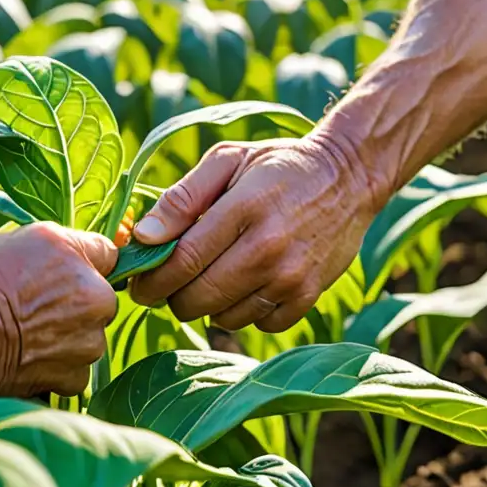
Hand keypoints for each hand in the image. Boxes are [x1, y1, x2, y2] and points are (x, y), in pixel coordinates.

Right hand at [0, 222, 117, 396]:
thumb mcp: (17, 239)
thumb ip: (59, 245)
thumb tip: (73, 254)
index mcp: (84, 259)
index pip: (107, 254)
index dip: (83, 263)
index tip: (61, 273)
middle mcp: (98, 298)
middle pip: (100, 300)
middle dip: (77, 304)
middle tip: (35, 308)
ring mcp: (90, 341)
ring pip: (88, 336)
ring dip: (68, 337)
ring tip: (27, 335)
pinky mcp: (75, 376)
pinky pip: (74, 370)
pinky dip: (56, 367)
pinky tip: (27, 358)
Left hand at [129, 135, 374, 331]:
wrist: (349, 176)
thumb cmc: (278, 165)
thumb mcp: (227, 160)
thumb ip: (182, 198)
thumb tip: (144, 237)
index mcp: (243, 209)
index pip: (183, 260)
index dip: (151, 279)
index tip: (137, 282)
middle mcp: (268, 249)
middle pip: (199, 298)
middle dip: (172, 296)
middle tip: (168, 283)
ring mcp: (291, 278)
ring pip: (225, 317)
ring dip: (207, 305)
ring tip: (210, 277)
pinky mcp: (308, 296)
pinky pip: (259, 325)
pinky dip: (244, 313)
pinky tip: (244, 285)